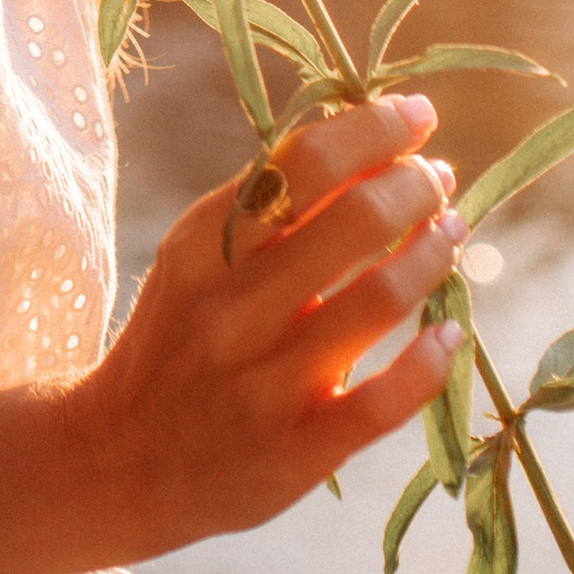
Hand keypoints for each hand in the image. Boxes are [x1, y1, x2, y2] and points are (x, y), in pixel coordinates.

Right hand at [74, 90, 466, 559]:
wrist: (120, 459)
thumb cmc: (177, 341)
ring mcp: (264, 383)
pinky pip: (383, 401)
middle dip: (414, 188)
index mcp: (201, 249)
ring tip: (453, 232)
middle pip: (352, 222)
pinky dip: (429, 360)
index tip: (415, 114)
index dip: (371, 130)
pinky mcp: (296, 450)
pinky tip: (451, 331)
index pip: (300, 164)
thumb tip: (370, 148)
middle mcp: (231, 310)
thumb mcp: (195, 264)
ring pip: (378, 301)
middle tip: (436, 180)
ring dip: (432, 256)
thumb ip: (266, 212)